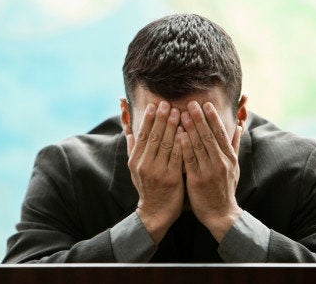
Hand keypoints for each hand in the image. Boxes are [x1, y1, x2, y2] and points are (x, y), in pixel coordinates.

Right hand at [126, 101, 183, 243]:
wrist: (155, 213)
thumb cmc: (148, 189)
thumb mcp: (135, 171)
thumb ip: (133, 150)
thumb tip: (128, 132)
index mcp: (135, 161)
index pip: (142, 135)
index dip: (148, 119)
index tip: (154, 105)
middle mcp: (145, 165)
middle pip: (154, 136)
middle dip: (161, 118)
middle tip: (168, 103)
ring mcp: (158, 172)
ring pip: (166, 144)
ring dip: (172, 126)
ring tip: (179, 112)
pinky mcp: (172, 178)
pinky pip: (177, 157)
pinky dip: (181, 143)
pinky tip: (187, 132)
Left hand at [180, 101, 243, 241]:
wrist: (222, 215)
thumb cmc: (226, 189)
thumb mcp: (235, 167)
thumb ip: (234, 147)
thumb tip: (239, 127)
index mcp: (229, 158)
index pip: (221, 133)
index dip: (213, 118)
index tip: (206, 104)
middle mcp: (221, 162)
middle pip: (209, 136)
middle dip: (200, 118)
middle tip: (191, 103)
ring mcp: (209, 171)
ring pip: (199, 146)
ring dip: (190, 128)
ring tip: (181, 114)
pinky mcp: (197, 180)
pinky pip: (190, 161)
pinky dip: (185, 147)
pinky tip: (179, 136)